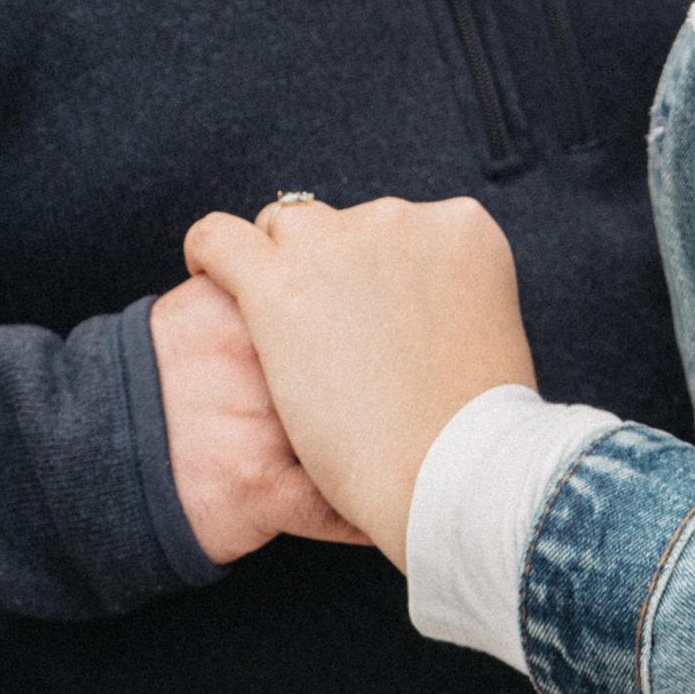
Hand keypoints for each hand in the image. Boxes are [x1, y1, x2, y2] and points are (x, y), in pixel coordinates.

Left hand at [181, 196, 535, 567]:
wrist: (450, 474)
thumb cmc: (476, 431)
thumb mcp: (489, 339)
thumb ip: (448, 302)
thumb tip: (412, 307)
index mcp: (462, 228)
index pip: (397, 226)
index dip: (375, 272)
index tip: (369, 314)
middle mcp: (400, 219)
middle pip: (342, 225)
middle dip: (330, 271)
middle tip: (330, 340)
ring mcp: (336, 245)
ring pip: (284, 227)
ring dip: (279, 265)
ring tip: (276, 324)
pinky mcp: (276, 284)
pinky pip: (220, 238)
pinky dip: (208, 250)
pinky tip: (205, 271)